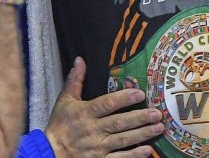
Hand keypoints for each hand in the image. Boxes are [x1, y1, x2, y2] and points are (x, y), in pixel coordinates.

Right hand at [45, 58, 163, 157]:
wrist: (49, 153)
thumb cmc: (59, 124)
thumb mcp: (64, 100)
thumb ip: (75, 80)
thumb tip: (80, 59)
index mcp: (85, 113)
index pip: (106, 104)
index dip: (123, 99)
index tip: (140, 93)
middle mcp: (92, 130)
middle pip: (119, 123)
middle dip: (139, 118)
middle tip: (157, 113)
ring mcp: (97, 148)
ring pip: (122, 140)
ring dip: (142, 134)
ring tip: (159, 128)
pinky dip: (133, 155)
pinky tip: (147, 151)